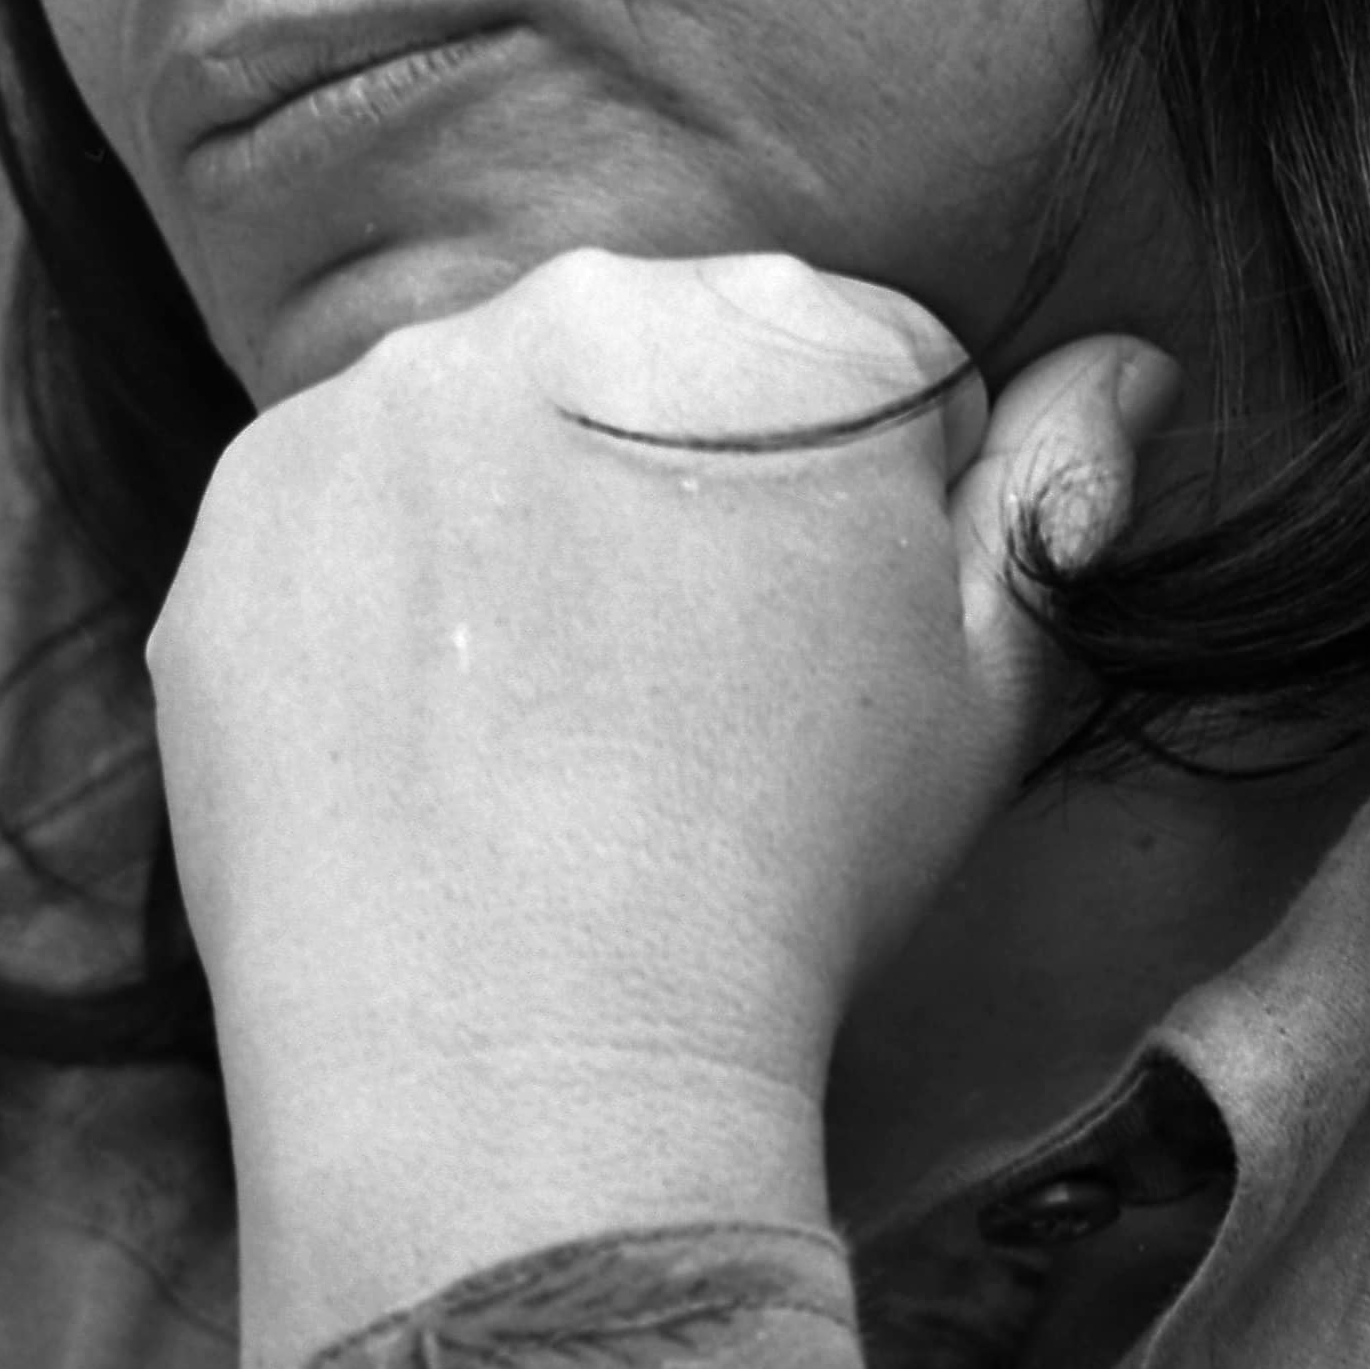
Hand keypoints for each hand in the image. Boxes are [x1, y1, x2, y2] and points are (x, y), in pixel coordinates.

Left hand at [146, 248, 1162, 1368]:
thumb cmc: (799, 875)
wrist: (529, 1067)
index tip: (817, 650)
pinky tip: (420, 732)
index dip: (864, 514)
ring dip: (520, 523)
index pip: (858, 358)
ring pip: (490, 425)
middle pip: (660, 364)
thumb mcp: (995, 686)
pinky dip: (375, 592)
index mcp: (786, 323)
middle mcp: (571, 302)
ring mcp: (381, 394)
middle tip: (675, 694)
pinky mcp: (244, 500)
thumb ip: (1059, 490)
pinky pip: (339, 509)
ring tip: (543, 725)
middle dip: (681, 483)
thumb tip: (1125, 362)